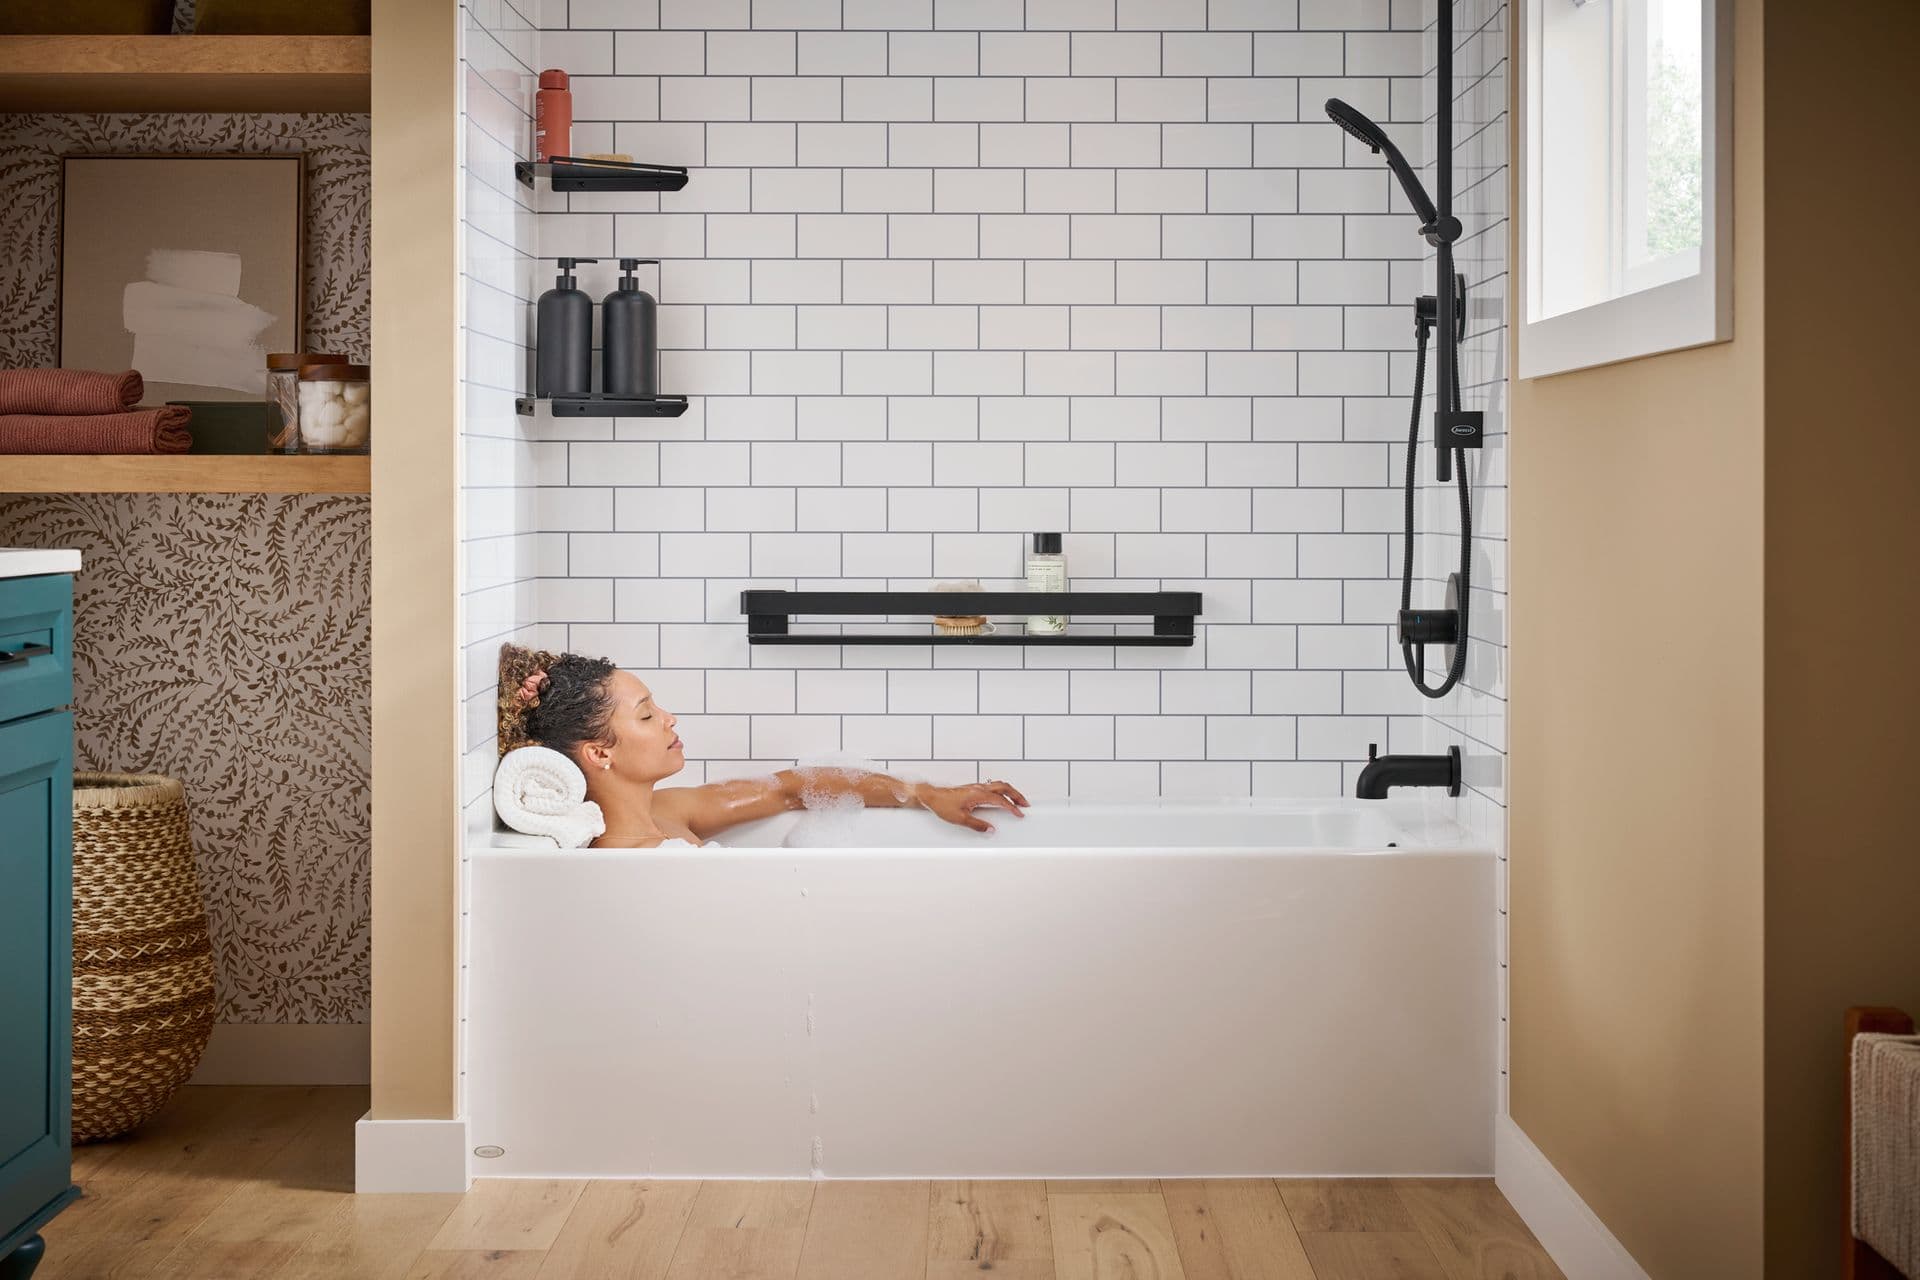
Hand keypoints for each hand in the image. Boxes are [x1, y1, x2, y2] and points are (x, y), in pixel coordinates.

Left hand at [914, 779, 1029, 832]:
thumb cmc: (942, 805)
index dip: (1012, 807)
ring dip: (1010, 791)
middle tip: (1025, 804)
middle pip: (1004, 787)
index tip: (1019, 813)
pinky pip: (992, 785)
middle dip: (1017, 795)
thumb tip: (990, 829)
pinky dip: (1002, 790)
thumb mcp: (960, 819)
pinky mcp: (973, 788)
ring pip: (999, 784)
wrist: (931, 796)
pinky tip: (1001, 796)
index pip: (1001, 800)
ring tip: (1017, 800)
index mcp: (978, 795)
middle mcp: (979, 788)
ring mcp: (976, 786)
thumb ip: (978, 825)